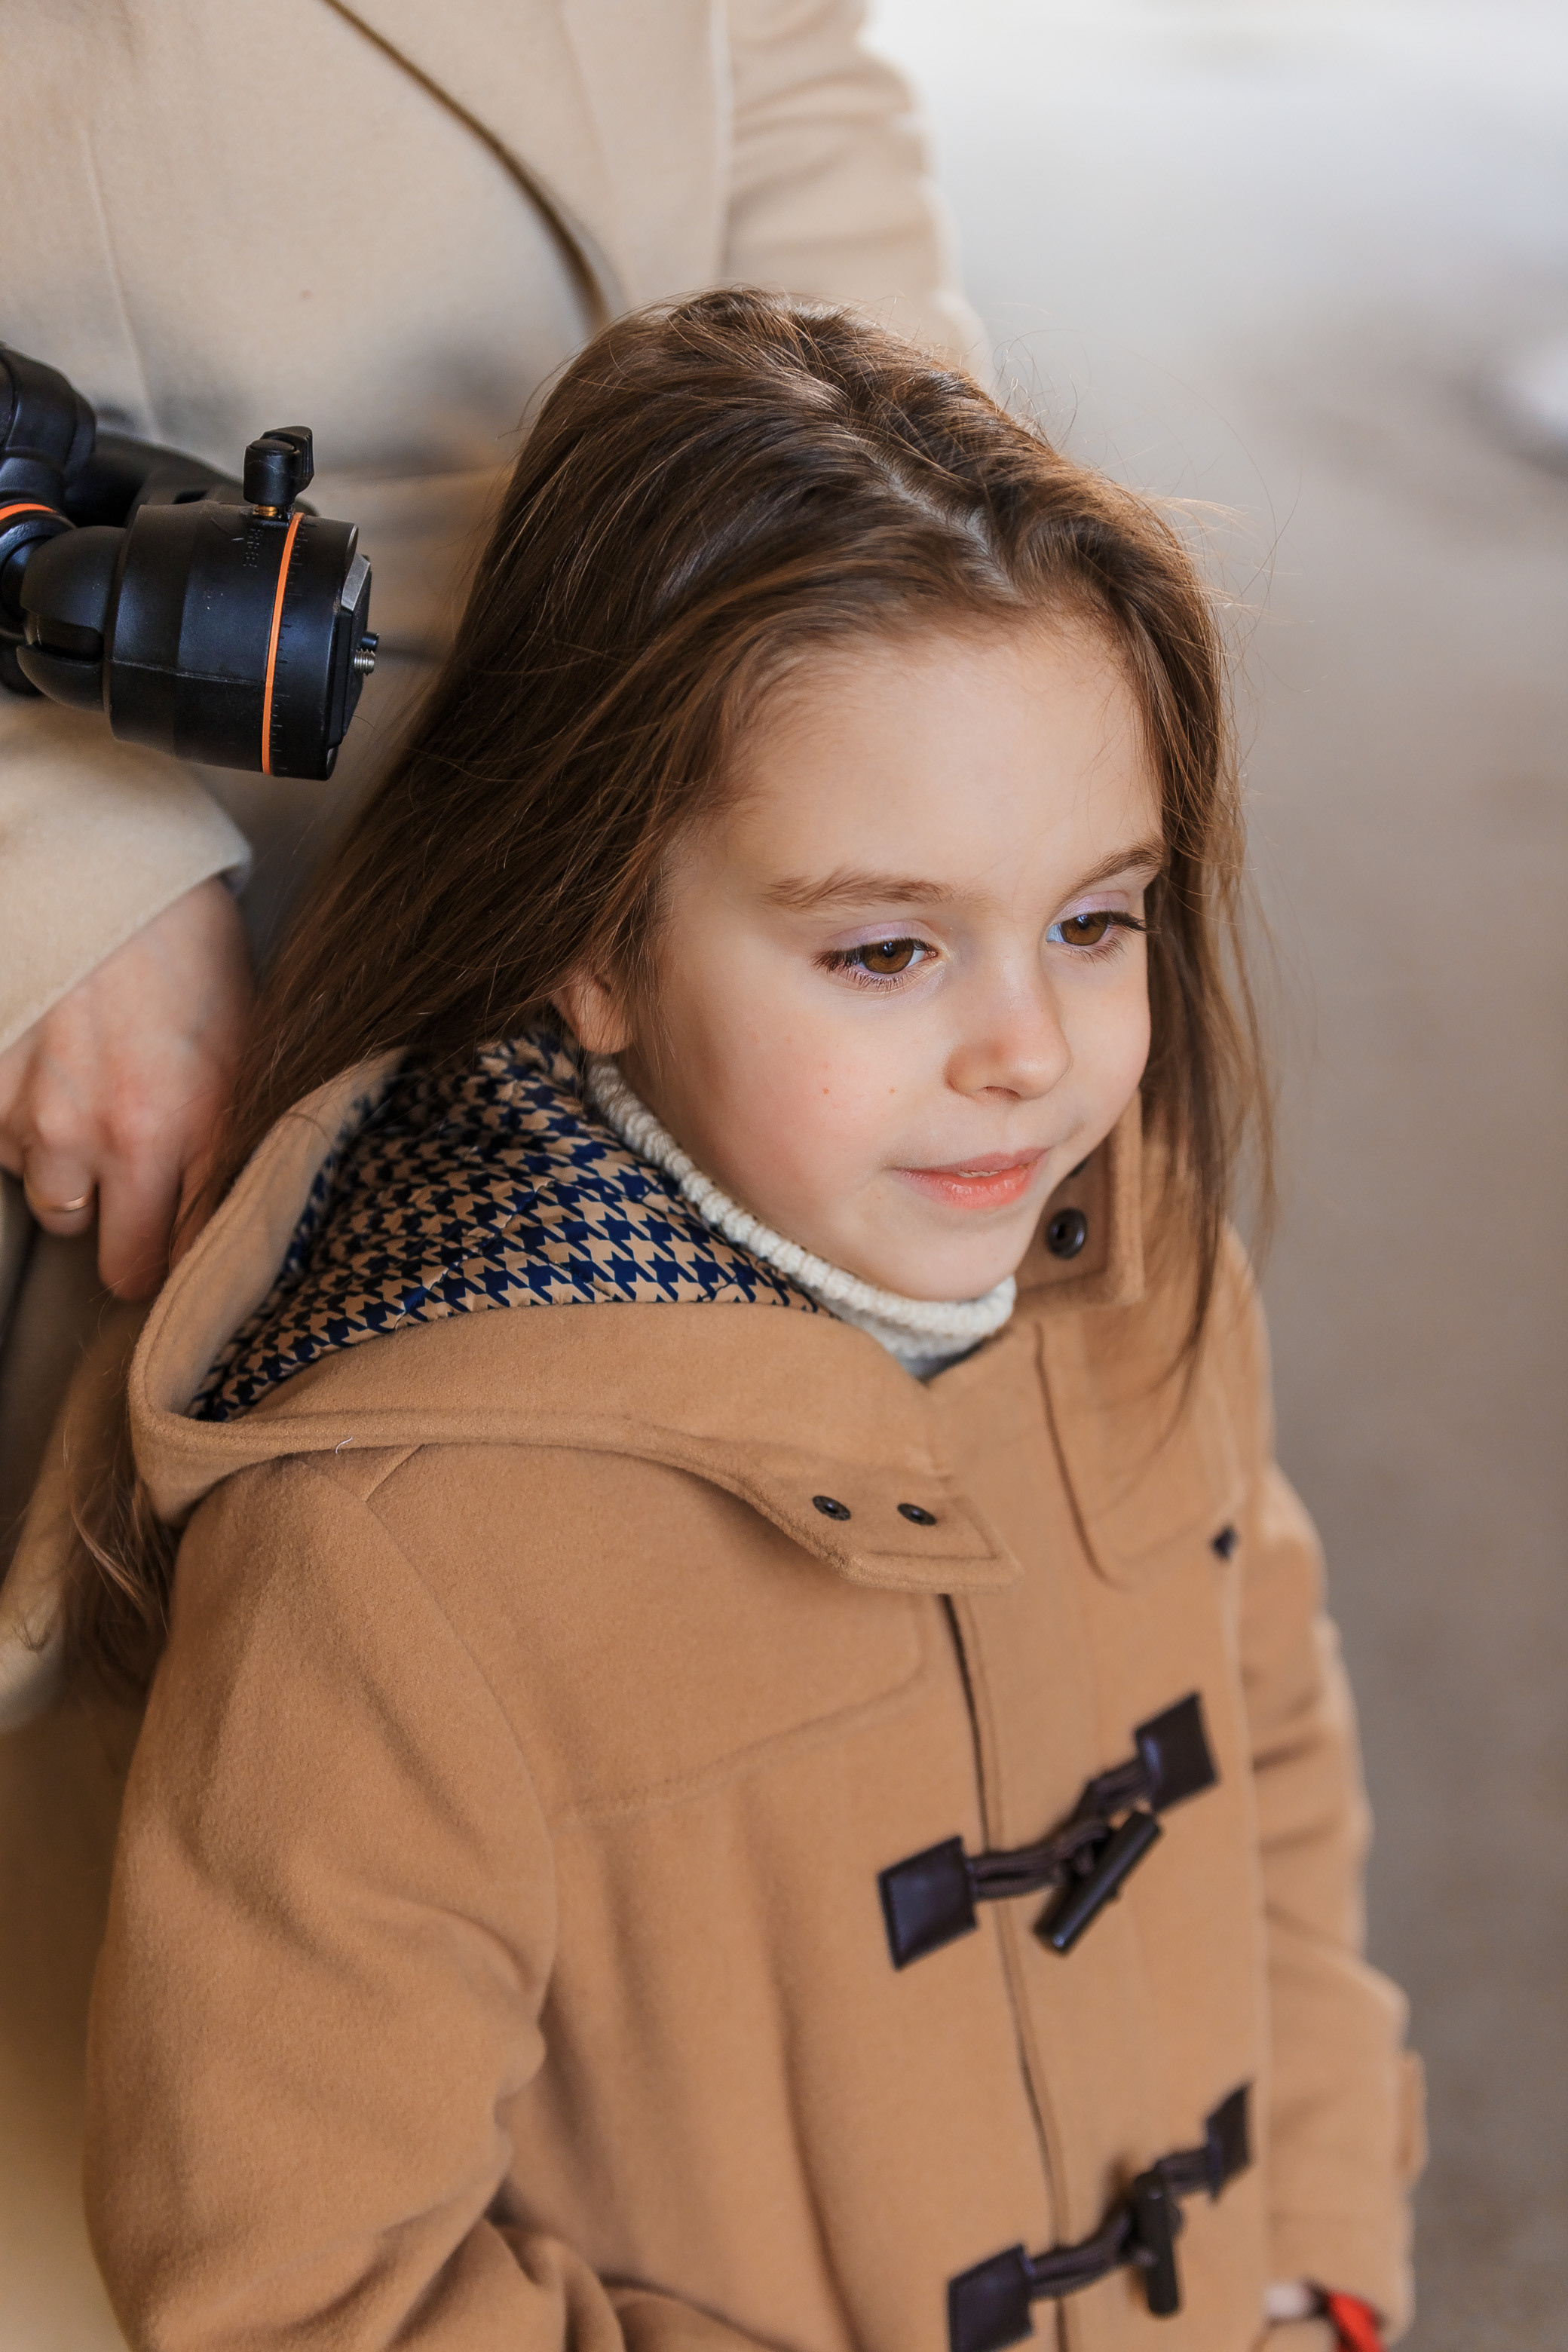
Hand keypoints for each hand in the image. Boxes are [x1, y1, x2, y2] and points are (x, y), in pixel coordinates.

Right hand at [0, 878, 253, 1298]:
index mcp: (197, 1126)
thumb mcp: (248, 1044)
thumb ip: (235, 1137)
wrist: (108, 867)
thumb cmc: (191, 949)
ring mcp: (42, 1115)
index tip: (194, 1253)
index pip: (193, 1257)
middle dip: (132, 1240)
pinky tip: (54, 1079)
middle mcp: (114, 1135)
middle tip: (143, 1202)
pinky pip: (5, 1149)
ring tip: (96, 1112)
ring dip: (76, 1178)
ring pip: (54, 1206)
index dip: (194, 1264)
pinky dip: (25, 1129)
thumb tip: (243, 1209)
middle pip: (117, 1262)